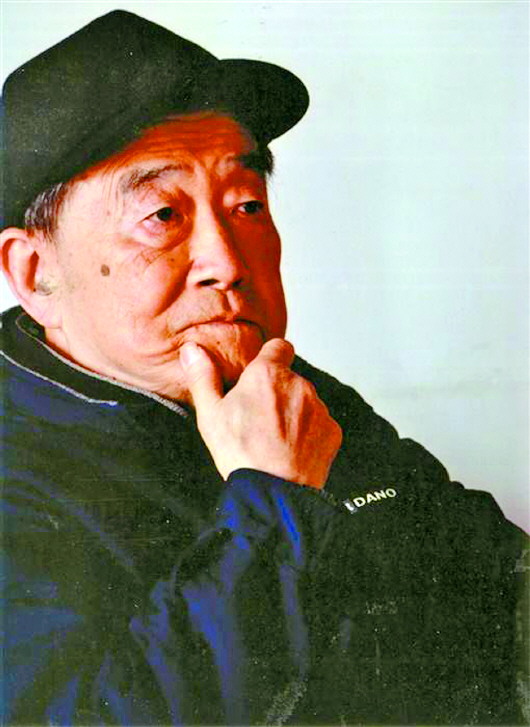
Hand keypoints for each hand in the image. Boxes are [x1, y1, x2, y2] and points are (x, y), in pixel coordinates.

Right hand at [179, 338, 341, 487]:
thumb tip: (192, 350)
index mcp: (267, 374)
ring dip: (294, 412)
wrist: (273, 492)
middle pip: (290, 379)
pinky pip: (320, 424)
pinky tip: (291, 450)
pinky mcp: (332, 430)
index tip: (260, 376)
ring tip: (274, 438)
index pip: (279, 347)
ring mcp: (319, 407)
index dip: (270, 359)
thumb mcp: (210, 414)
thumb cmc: (240, 454)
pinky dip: (309, 433)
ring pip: (306, 401)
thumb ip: (203, 377)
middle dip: (278, 392)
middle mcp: (298, 384)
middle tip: (259, 418)